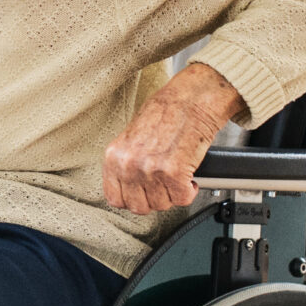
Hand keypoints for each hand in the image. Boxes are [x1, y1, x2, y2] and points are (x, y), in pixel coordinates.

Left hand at [102, 62, 243, 215]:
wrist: (190, 99)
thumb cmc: (166, 112)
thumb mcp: (132, 137)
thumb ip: (126, 163)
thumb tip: (129, 186)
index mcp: (114, 156)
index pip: (115, 199)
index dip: (133, 199)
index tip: (144, 194)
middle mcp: (129, 165)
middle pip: (139, 206)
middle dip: (155, 199)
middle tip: (164, 186)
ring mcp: (150, 170)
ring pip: (162, 205)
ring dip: (173, 194)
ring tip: (177, 177)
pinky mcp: (174, 173)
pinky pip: (182, 198)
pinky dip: (190, 191)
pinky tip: (189, 177)